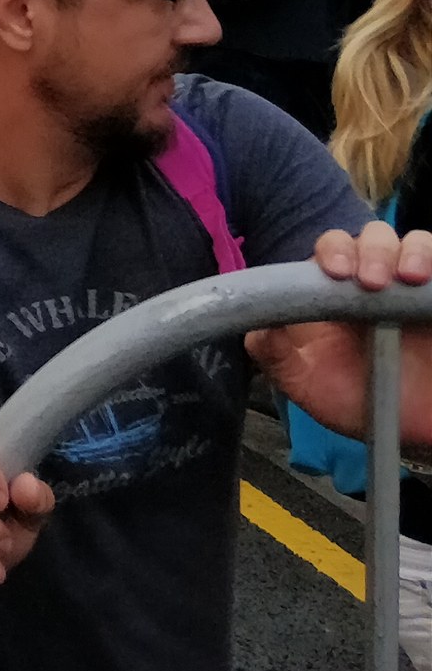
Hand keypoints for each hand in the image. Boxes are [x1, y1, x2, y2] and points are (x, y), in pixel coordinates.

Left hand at [250, 222, 431, 438]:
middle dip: (369, 249)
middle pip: (370, 239)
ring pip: (412, 244)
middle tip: (371, 281)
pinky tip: (427, 281)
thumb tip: (257, 323)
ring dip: (408, 250)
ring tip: (406, 276)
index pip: (330, 250)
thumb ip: (274, 352)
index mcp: (334, 293)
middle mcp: (374, 283)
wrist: (405, 431)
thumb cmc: (355, 402)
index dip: (331, 251)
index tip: (335, 272)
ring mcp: (411, 291)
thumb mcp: (305, 382)